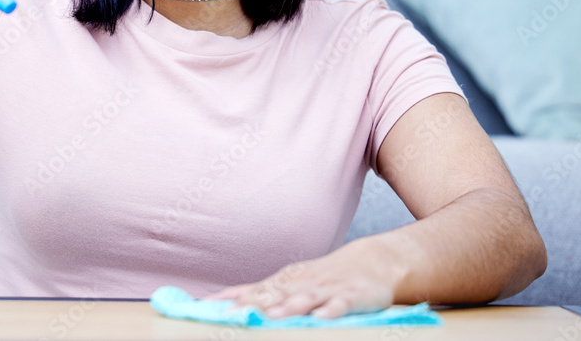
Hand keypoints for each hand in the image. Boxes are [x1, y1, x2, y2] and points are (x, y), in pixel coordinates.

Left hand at [204, 240, 402, 318]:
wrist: (372, 262)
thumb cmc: (322, 277)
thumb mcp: (286, 282)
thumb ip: (253, 292)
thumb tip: (214, 299)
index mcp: (285, 283)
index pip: (254, 292)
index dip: (233, 302)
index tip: (208, 310)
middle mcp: (302, 285)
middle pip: (275, 296)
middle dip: (254, 306)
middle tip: (233, 318)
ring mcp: (326, 290)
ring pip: (305, 300)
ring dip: (288, 308)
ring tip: (271, 317)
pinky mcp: (352, 297)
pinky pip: (340, 305)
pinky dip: (330, 310)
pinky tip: (320, 317)